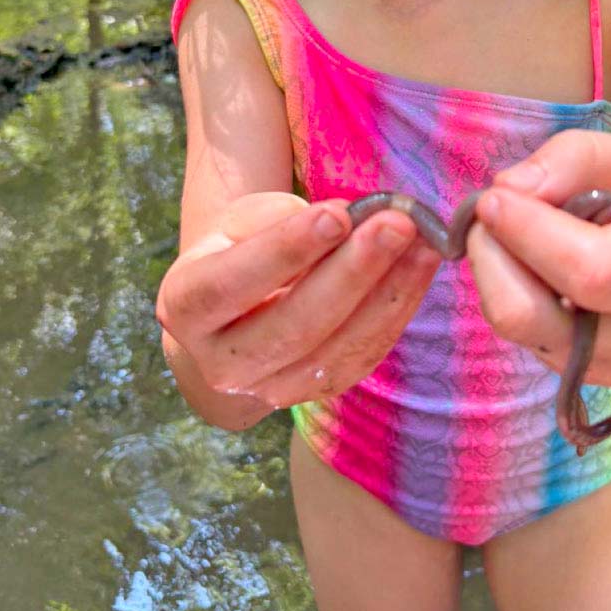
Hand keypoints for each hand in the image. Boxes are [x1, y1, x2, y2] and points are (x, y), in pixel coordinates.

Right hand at [157, 192, 441, 407]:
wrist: (237, 309)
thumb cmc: (242, 247)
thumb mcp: (240, 222)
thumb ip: (278, 220)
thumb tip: (344, 221)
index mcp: (186, 306)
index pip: (231, 282)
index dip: (286, 250)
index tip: (339, 214)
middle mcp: (219, 363)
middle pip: (292, 325)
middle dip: (353, 271)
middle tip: (398, 224)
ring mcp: (267, 390)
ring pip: (335, 352)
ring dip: (388, 293)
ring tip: (424, 242)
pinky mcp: (313, 396)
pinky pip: (361, 359)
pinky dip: (397, 310)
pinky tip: (422, 266)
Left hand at [465, 131, 610, 386]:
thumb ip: (578, 159)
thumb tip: (508, 189)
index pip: (589, 271)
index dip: (527, 233)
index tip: (495, 195)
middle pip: (535, 317)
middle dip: (493, 256)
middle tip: (493, 208)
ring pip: (520, 330)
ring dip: (497, 273)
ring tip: (520, 229)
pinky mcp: (593, 377)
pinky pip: (524, 337)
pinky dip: (511, 293)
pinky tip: (534, 261)